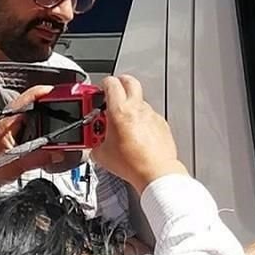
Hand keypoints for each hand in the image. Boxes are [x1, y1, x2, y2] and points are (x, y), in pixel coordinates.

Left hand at [0, 85, 60, 188]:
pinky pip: (29, 123)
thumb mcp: (15, 166)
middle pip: (35, 104)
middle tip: (69, 107)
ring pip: (33, 113)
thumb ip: (39, 158)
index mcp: (5, 122)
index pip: (29, 98)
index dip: (47, 93)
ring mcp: (8, 125)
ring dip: (47, 115)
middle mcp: (6, 120)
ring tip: (62, 119)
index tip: (63, 94)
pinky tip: (49, 133)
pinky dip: (41, 124)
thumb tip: (60, 153)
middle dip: (53, 104)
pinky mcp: (10, 132)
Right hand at [91, 75, 186, 191]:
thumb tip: (93, 144)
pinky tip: (136, 134)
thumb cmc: (132, 164)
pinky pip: (149, 116)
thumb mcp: (102, 155)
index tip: (99, 91)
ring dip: (130, 106)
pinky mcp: (161, 124)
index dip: (103, 84)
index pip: (111, 83)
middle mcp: (138, 108)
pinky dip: (142, 120)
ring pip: (140, 101)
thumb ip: (94, 143)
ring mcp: (152, 115)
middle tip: (112, 94)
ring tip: (122, 122)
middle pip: (130, 81)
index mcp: (120, 110)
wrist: (156, 172)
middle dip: (119, 83)